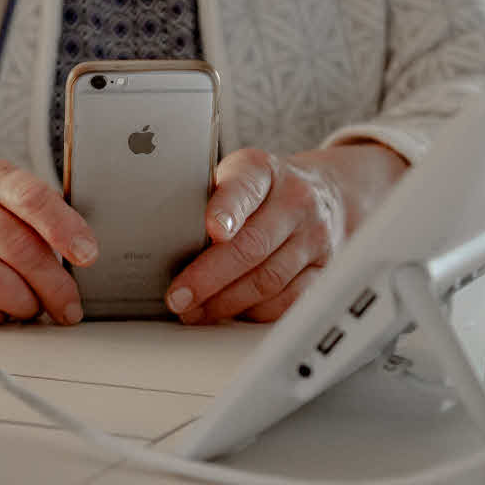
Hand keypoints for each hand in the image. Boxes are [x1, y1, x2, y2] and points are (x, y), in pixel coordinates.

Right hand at [0, 159, 98, 326]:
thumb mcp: (22, 207)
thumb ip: (49, 222)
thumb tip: (84, 255)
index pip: (31, 198)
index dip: (62, 228)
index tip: (87, 254)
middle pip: (18, 246)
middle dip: (53, 284)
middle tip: (68, 305)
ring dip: (23, 302)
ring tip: (33, 307)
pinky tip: (0, 311)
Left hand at [166, 144, 407, 323]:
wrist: (325, 193)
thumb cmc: (261, 191)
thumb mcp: (233, 178)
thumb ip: (203, 200)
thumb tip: (159, 238)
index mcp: (263, 171)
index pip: (244, 187)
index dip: (227, 209)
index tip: (212, 229)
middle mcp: (295, 201)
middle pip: (252, 245)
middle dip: (209, 277)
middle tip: (178, 297)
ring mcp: (314, 237)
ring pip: (268, 279)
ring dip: (225, 302)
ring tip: (193, 311)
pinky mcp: (324, 269)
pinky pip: (288, 300)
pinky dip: (253, 312)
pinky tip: (228, 313)